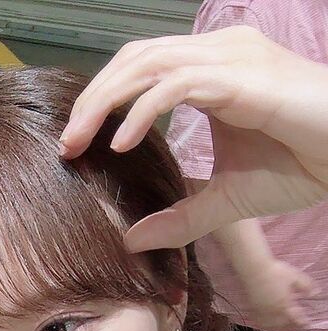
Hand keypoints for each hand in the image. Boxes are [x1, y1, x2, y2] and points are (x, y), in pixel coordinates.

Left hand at [59, 27, 327, 252]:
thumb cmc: (302, 166)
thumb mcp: (225, 202)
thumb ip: (179, 218)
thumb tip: (131, 240)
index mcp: (212, 69)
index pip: (142, 66)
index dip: (103, 97)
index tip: (75, 141)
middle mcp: (218, 52)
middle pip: (136, 57)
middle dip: (94, 97)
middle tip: (66, 142)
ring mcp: (231, 58)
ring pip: (149, 63)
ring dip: (106, 101)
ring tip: (81, 141)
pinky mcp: (242, 77)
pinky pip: (178, 83)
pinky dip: (143, 110)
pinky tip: (121, 142)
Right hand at [239, 257, 315, 330]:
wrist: (254, 269)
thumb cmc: (275, 272)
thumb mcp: (295, 276)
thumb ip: (306, 286)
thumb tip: (315, 293)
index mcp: (285, 305)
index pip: (296, 318)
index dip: (303, 322)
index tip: (306, 324)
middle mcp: (273, 312)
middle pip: (283, 325)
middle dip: (291, 328)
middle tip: (296, 329)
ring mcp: (262, 312)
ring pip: (271, 326)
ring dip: (278, 329)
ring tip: (283, 330)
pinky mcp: (253, 309)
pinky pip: (260, 323)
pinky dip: (266, 326)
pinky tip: (268, 325)